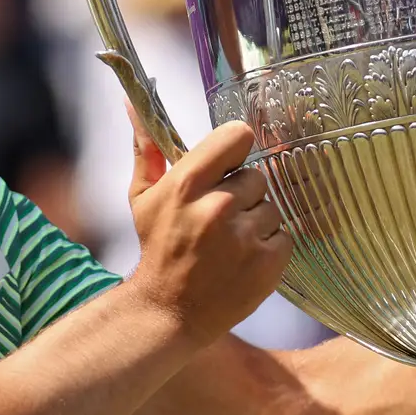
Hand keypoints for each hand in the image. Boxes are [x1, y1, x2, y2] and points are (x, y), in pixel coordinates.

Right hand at [123, 105, 292, 343]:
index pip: (237, 137)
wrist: (169, 312)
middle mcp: (217, 207)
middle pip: (257, 175)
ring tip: (230, 242)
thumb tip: (131, 102)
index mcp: (186, 184)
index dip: (235, 150)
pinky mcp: (268, 263)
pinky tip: (243, 260)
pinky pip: (284, 236)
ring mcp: (245, 237)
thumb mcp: (143, 197)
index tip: (227, 166)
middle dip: (242, 194)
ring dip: (256, 222)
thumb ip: (147, 148)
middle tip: (219, 218)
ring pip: (272, 206)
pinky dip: (268, 247)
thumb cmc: (157, 248)